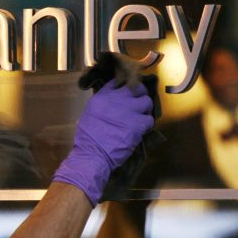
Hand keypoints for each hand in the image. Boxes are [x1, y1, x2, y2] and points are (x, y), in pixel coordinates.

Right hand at [53, 79, 153, 205]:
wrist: (92, 155)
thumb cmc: (87, 139)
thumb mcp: (89, 115)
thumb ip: (103, 105)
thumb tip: (114, 102)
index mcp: (102, 97)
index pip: (117, 82)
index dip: (124, 86)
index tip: (126, 92)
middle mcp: (116, 100)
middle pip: (136, 88)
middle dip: (140, 94)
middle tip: (139, 102)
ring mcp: (128, 110)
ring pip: (146, 101)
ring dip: (145, 109)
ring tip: (140, 117)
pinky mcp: (138, 124)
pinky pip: (149, 119)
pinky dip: (146, 125)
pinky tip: (140, 130)